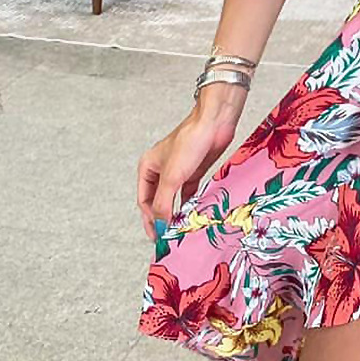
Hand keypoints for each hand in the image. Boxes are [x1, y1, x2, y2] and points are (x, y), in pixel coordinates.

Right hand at [135, 97, 240, 240]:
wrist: (214, 123)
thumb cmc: (190, 141)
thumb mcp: (172, 176)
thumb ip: (164, 202)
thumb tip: (159, 225)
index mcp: (147, 168)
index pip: (144, 201)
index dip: (149, 219)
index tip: (157, 236)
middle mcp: (161, 170)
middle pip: (158, 201)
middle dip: (162, 218)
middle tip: (168, 237)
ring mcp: (179, 171)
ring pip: (174, 198)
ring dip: (177, 213)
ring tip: (180, 231)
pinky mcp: (195, 171)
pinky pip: (189, 193)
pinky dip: (190, 204)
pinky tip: (193, 216)